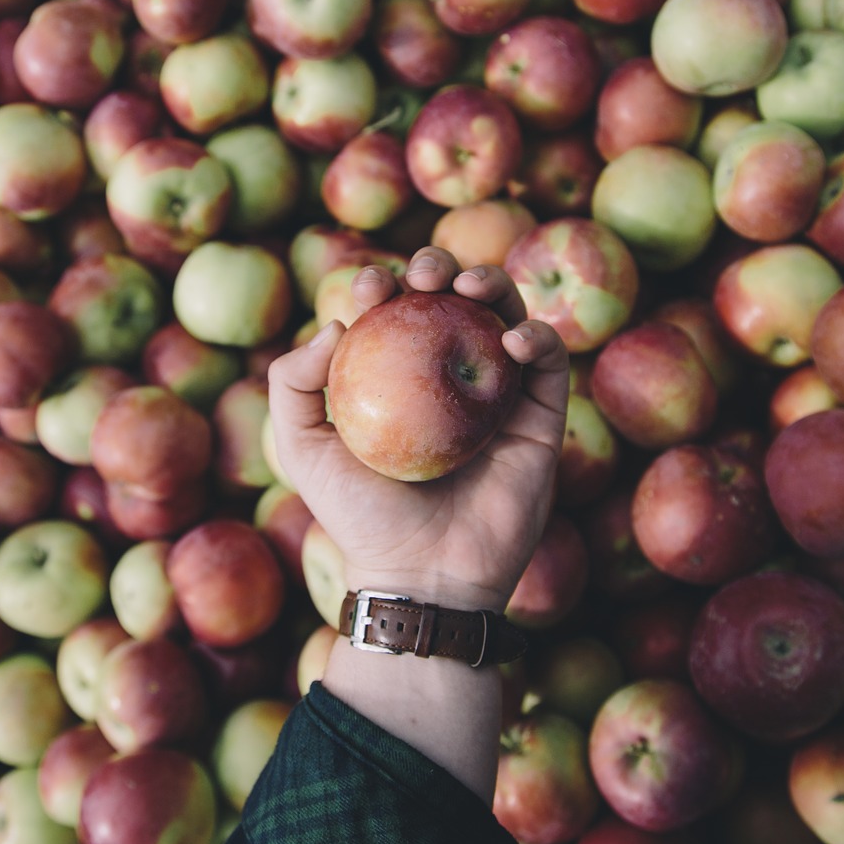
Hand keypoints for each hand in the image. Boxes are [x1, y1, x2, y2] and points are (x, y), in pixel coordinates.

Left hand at [268, 247, 569, 613]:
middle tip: (423, 274)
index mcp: (400, 379)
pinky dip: (538, 337)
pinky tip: (510, 339)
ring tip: (470, 285)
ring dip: (493, 283)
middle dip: (439, 268)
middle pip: (454, 301)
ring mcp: (499, 397)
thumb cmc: (360, 516)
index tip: (372, 285)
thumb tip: (337, 323)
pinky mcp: (541, 421)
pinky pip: (551, 366)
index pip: (396, 311)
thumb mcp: (303, 449)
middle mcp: (451, 379)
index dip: (385, 284)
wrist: (422, 576)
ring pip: (506, 316)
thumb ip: (292, 383)